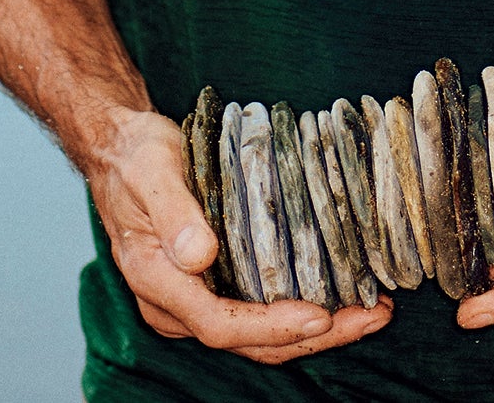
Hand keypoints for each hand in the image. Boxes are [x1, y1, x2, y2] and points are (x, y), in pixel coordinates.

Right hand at [85, 109, 393, 363]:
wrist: (120, 151)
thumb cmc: (135, 158)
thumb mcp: (152, 172)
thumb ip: (174, 214)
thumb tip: (199, 256)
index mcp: (158, 282)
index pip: (221, 323)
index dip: (272, 326)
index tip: (321, 315)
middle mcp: (176, 304)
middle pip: (249, 341)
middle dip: (314, 336)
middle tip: (373, 317)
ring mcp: (194, 299)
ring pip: (258, 335)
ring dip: (315, 331)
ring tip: (372, 313)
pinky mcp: (211, 286)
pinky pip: (258, 312)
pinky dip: (299, 310)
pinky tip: (339, 295)